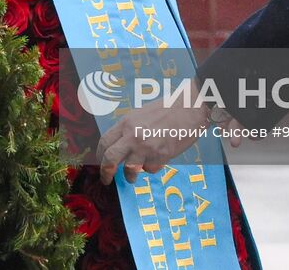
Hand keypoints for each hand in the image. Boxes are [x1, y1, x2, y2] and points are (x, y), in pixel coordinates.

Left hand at [96, 94, 211, 184]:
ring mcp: (146, 147)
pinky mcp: (161, 156)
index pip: (104, 142)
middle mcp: (133, 135)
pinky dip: (151, 167)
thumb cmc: (166, 109)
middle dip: (105, 173)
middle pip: (110, 159)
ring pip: (129, 170)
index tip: (101, 162)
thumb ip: (129, 130)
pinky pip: (150, 169)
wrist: (189, 108)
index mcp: (126, 123)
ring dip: (130, 176)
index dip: (100, 155)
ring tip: (132, 177)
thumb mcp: (140, 115)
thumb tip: (120, 146)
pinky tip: (157, 159)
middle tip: (106, 180)